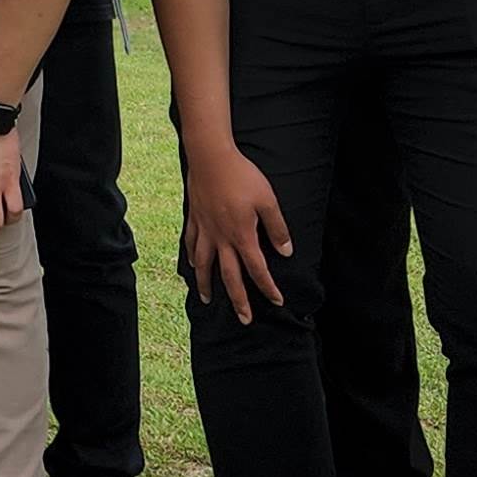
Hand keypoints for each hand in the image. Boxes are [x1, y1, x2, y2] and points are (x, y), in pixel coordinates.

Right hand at [181, 139, 291, 323]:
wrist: (210, 156)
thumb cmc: (242, 176)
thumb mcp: (268, 200)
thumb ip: (277, 228)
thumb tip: (286, 252)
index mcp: (242, 235)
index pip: (257, 269)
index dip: (268, 287)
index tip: (277, 301)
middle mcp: (221, 238)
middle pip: (229, 276)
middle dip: (238, 300)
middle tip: (244, 319)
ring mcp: (205, 229)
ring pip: (204, 264)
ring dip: (206, 284)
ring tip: (208, 300)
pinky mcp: (194, 218)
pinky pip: (190, 243)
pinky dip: (190, 257)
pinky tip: (191, 266)